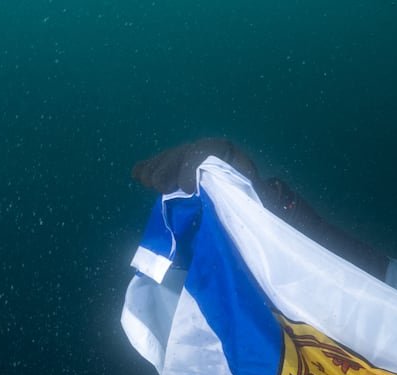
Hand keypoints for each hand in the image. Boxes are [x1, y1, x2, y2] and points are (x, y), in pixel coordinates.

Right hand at [131, 138, 258, 193]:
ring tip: (148, 184)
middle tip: (161, 188)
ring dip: (156, 169)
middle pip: (183, 152)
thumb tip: (242, 200)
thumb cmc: (257, 202)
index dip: (192, 166)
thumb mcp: (259, 198)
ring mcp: (193, 157)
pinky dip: (149, 169)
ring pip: (170, 157)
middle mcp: (209, 151)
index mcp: (229, 154)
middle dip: (169, 169)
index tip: (188, 190)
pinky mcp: (180, 168)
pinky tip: (137, 176)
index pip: (207, 150)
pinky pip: (162, 163)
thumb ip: (251, 197)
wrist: (251, 200)